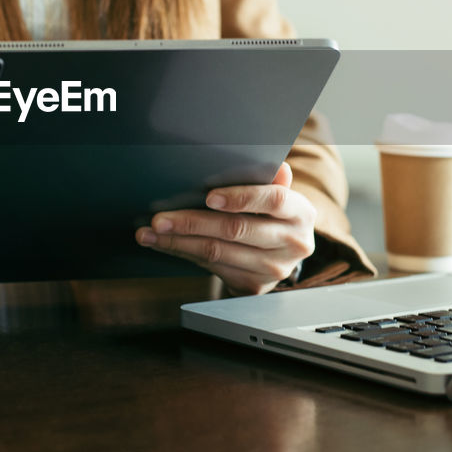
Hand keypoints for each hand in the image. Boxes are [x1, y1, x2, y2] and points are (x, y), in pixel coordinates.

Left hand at [135, 162, 315, 295]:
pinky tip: (164, 244)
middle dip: (193, 222)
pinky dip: (184, 253)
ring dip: (178, 241)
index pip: (274, 200)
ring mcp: (274, 269)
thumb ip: (269, 180)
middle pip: (237, 229)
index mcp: (301, 213)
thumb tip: (276, 165)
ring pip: (218, 252)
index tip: (209, 196)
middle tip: (160, 217)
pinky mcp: (254, 286)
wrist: (282, 253)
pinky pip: (212, 268)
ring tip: (151, 232)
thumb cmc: (272, 214)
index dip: (241, 197)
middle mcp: (293, 244)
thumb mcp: (276, 195)